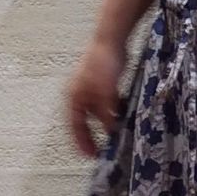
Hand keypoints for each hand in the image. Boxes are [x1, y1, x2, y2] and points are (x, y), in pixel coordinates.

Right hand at [65, 35, 127, 157]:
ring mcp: (90, 88)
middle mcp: (79, 95)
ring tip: (112, 138)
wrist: (111, 39)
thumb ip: (106, 113)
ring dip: (102, 125)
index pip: (74, 126)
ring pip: (95, 113)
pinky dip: (111, 113)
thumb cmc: (103, 64)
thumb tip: (111, 129)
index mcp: (74, 98)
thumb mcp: (105, 93)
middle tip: (98, 152)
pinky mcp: (102, 83)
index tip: (89, 156)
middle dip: (90, 136)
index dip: (81, 142)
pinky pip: (105, 104)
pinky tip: (122, 118)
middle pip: (82, 122)